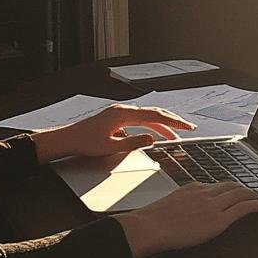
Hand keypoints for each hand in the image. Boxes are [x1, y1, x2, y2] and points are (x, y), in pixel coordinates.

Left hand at [30, 104, 195, 162]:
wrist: (68, 138)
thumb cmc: (85, 142)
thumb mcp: (111, 147)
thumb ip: (133, 142)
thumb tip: (151, 139)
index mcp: (123, 114)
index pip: (154, 116)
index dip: (173, 122)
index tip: (186, 127)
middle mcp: (123, 110)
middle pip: (154, 113)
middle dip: (172, 121)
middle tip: (188, 129)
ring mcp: (120, 113)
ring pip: (147, 117)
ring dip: (162, 126)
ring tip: (174, 137)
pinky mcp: (117, 119)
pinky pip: (139, 120)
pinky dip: (150, 126)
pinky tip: (155, 136)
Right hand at [115, 182, 257, 257]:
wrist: (148, 227)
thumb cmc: (152, 222)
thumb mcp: (168, 206)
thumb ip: (181, 206)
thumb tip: (182, 215)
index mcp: (192, 188)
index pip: (216, 185)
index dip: (230, 188)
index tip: (236, 191)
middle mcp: (204, 192)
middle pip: (231, 186)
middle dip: (245, 189)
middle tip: (255, 193)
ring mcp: (212, 205)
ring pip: (240, 194)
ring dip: (254, 195)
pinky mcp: (218, 219)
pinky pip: (243, 208)